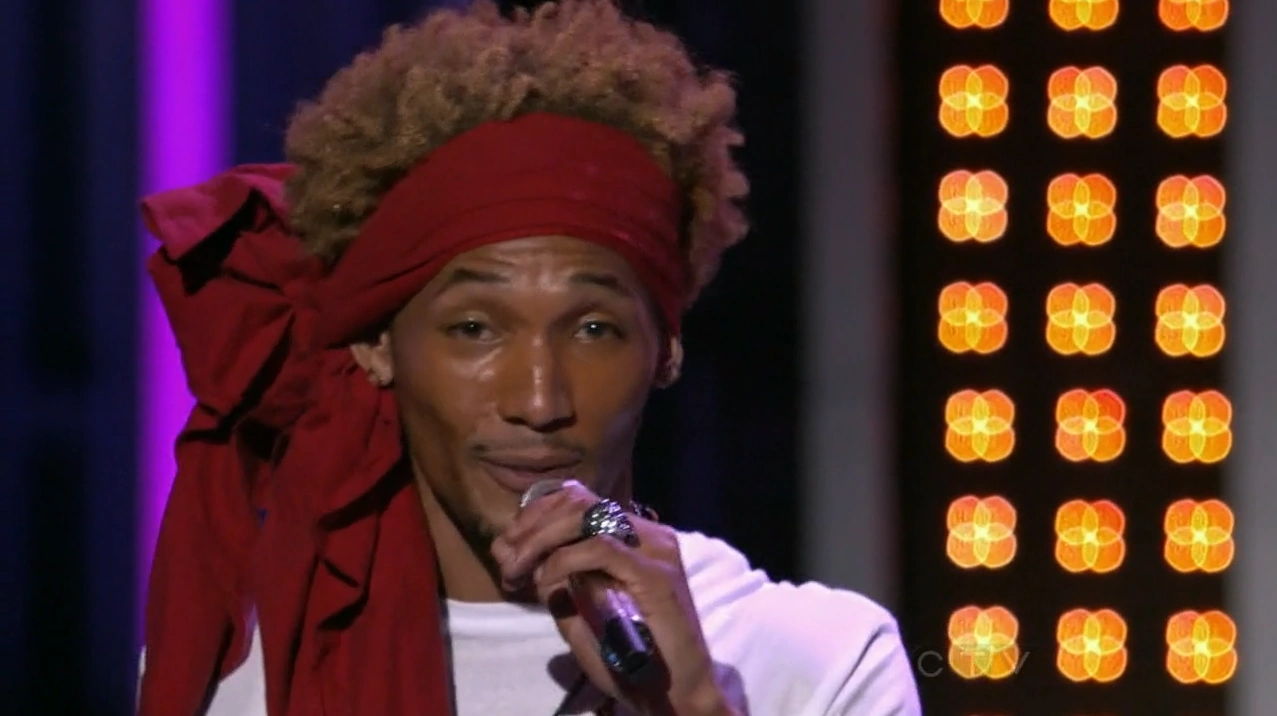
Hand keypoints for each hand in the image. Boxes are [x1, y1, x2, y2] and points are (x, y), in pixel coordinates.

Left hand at [490, 482, 730, 715]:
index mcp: (630, 537)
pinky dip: (564, 560)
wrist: (673, 692)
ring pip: (587, 514)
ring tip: (520, 569)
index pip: (577, 500)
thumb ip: (552, 581)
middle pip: (577, 501)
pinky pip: (601, 547)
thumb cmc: (628, 658)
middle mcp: (644, 532)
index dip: (535, 516)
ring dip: (541, 539)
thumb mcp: (578, 613)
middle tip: (508, 560)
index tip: (506, 548)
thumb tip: (511, 553)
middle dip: (531, 527)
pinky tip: (546, 580)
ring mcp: (653, 548)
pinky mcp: (656, 572)